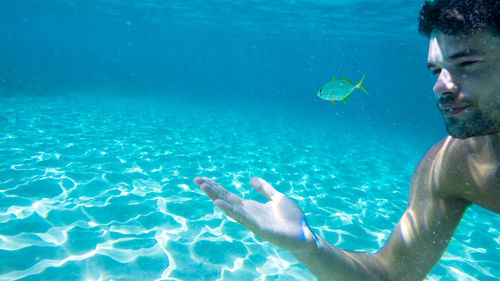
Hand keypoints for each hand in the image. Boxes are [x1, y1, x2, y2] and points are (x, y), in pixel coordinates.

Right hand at [194, 176, 318, 251]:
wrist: (304, 234)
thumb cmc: (292, 219)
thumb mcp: (277, 198)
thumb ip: (265, 189)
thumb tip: (251, 179)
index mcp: (251, 207)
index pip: (229, 196)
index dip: (217, 187)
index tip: (203, 179)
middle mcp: (248, 214)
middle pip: (226, 200)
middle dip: (212, 190)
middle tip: (197, 179)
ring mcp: (252, 221)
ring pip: (231, 208)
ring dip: (217, 198)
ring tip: (204, 187)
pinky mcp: (259, 228)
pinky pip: (243, 219)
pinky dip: (231, 211)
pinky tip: (220, 204)